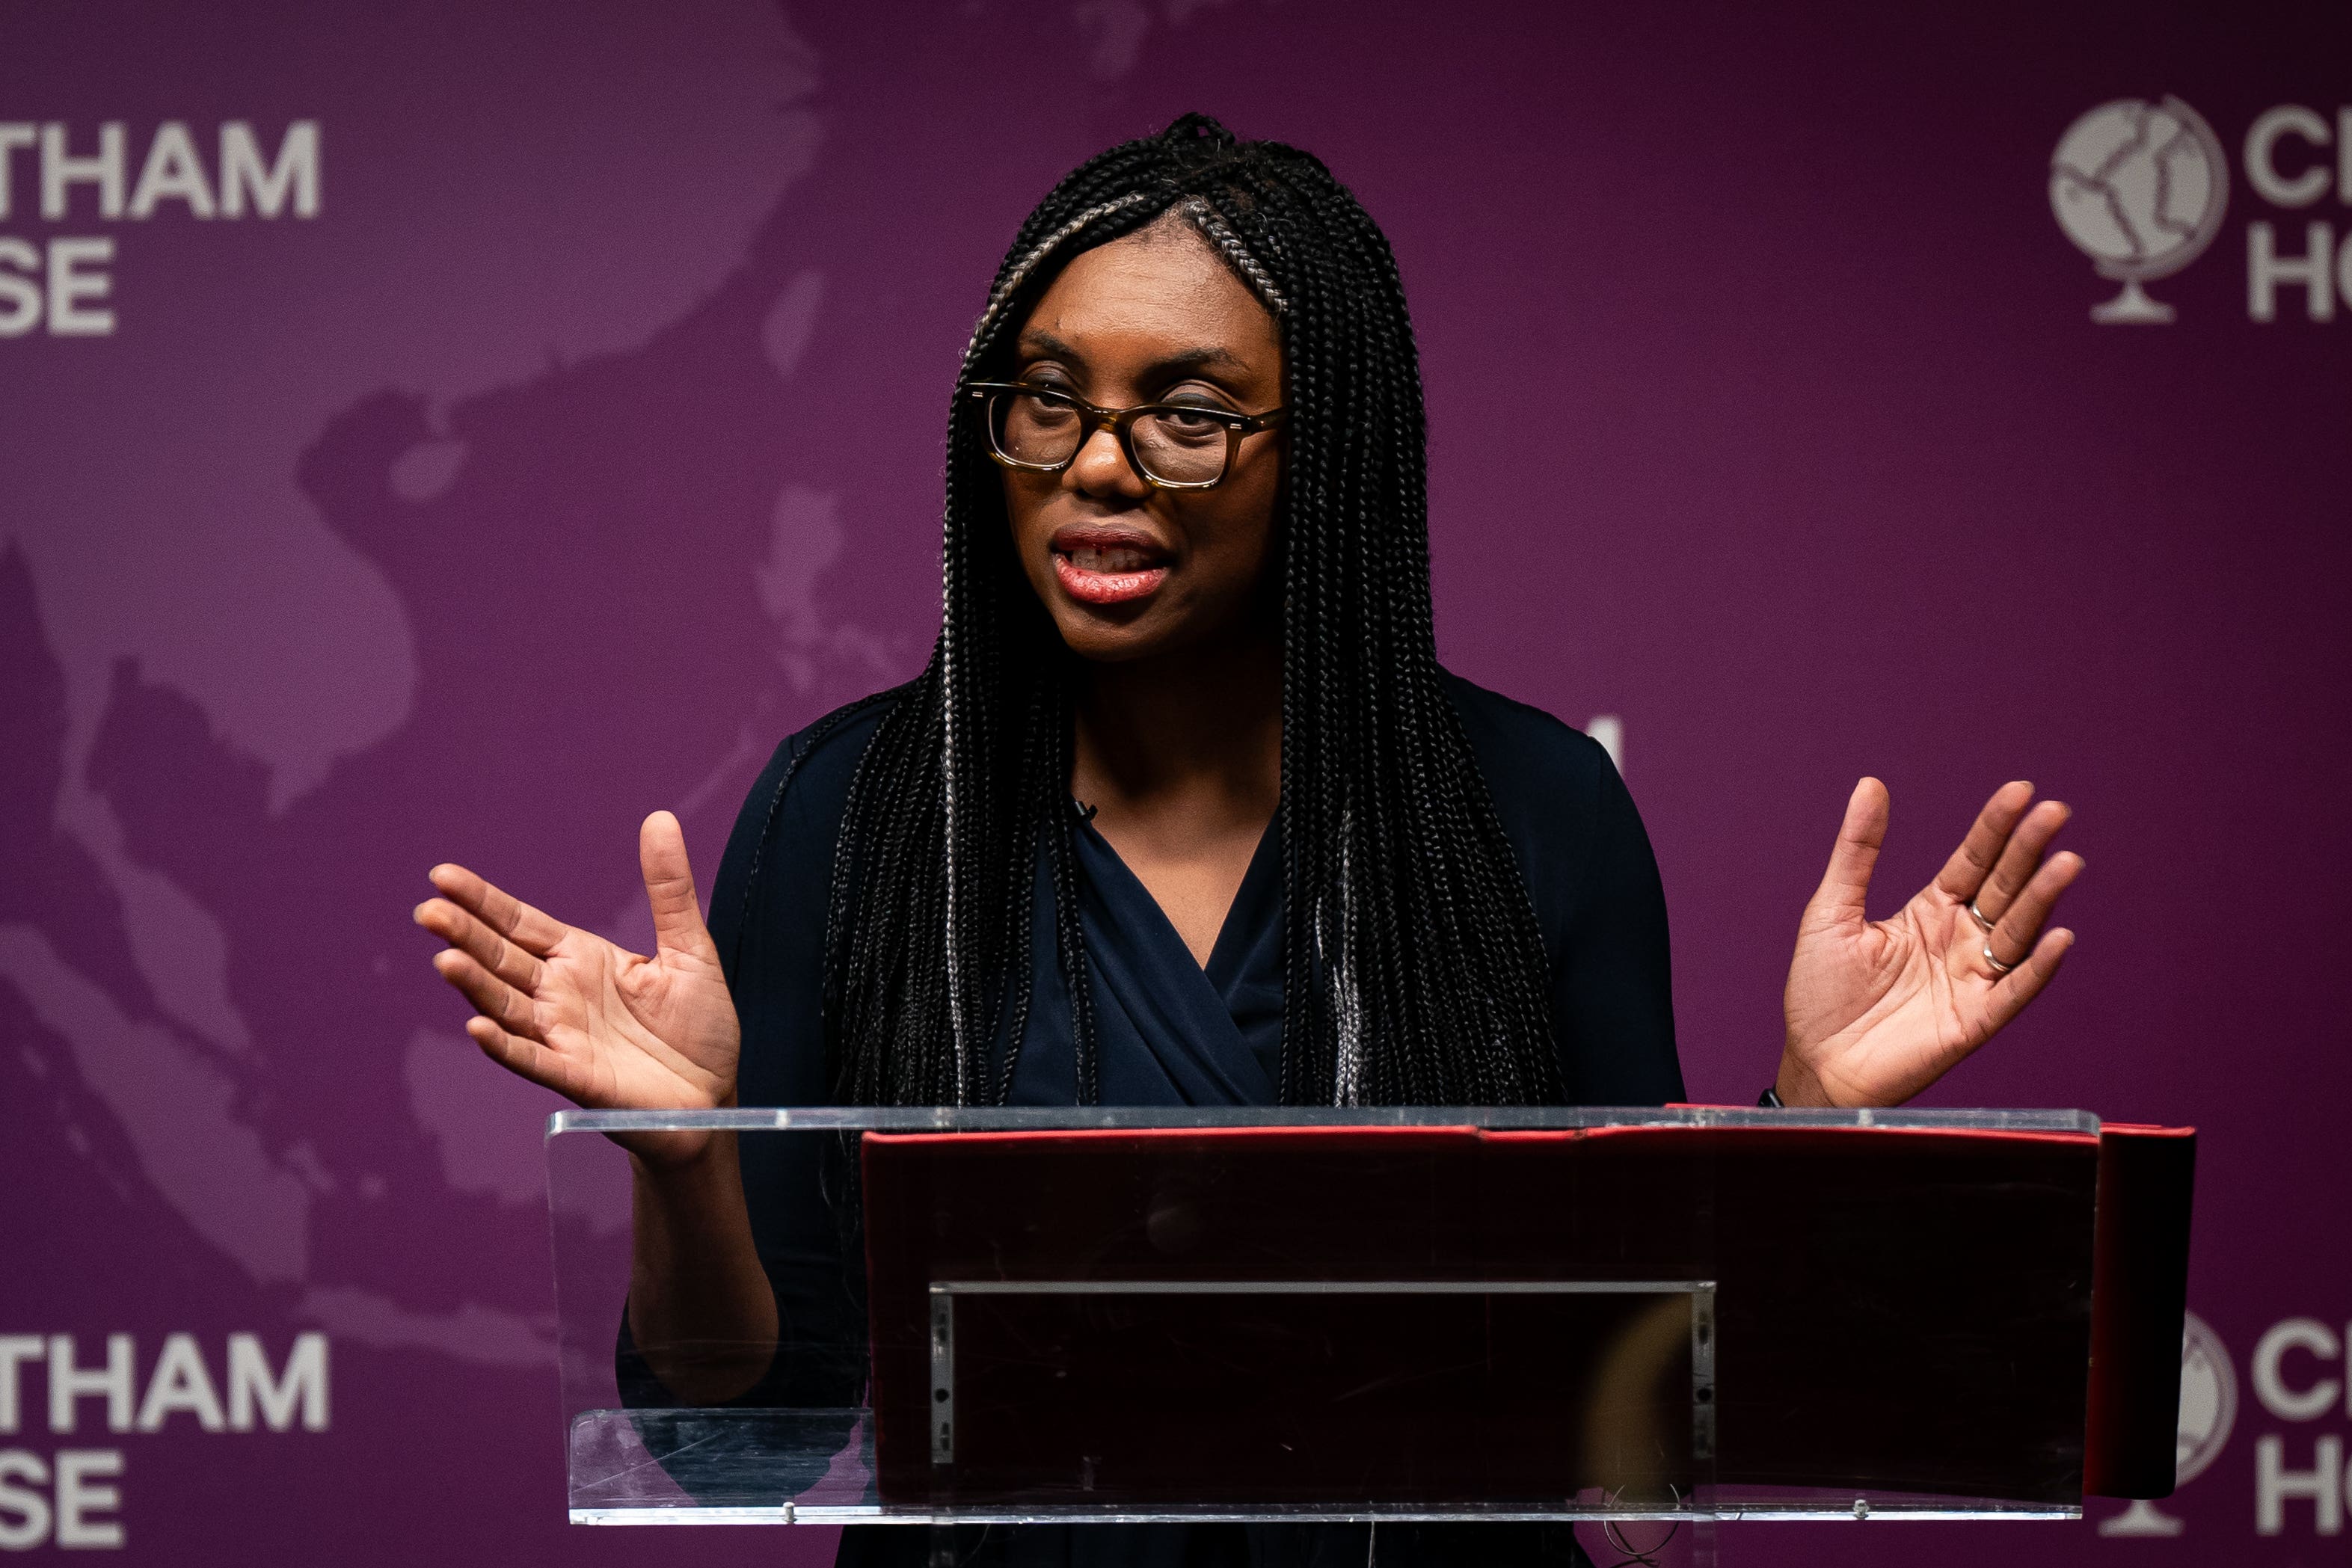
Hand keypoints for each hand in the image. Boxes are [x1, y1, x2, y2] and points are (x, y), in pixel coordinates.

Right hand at [413, 811, 739, 1163]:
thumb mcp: (690, 948)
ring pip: (507, 1006)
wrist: (714, 1095)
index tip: (442, 876)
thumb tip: (660, 817)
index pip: (520, 924)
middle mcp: (561, 995)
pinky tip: (478, 1026)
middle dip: (464, 935)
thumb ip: (670, 889)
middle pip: (501, 959)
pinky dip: (505, 1046)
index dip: (483, 901)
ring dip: (475, 985)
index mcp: (582, 959)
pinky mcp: (577, 1077)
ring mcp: (563, 1037)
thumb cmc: (700, 1025)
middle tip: (428, 909)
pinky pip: (533, 1060)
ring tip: (444, 958)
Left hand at [1776, 779, 2081, 1107]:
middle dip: (2028, 850)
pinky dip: (2036, 968)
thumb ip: (1857, 851)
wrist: (1815, 1061)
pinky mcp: (1973, 1022)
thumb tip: (1871, 784)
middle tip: (2054, 812)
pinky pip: (2013, 992)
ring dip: (2042, 900)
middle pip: (2003, 887)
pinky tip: (2058, 938)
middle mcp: (1958, 941)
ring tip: (2066, 863)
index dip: (1995, 828)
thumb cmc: (1820, 991)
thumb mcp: (1832, 911)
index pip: (1972, 861)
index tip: (2020, 790)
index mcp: (1928, 912)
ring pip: (2016, 932)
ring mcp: (1970, 980)